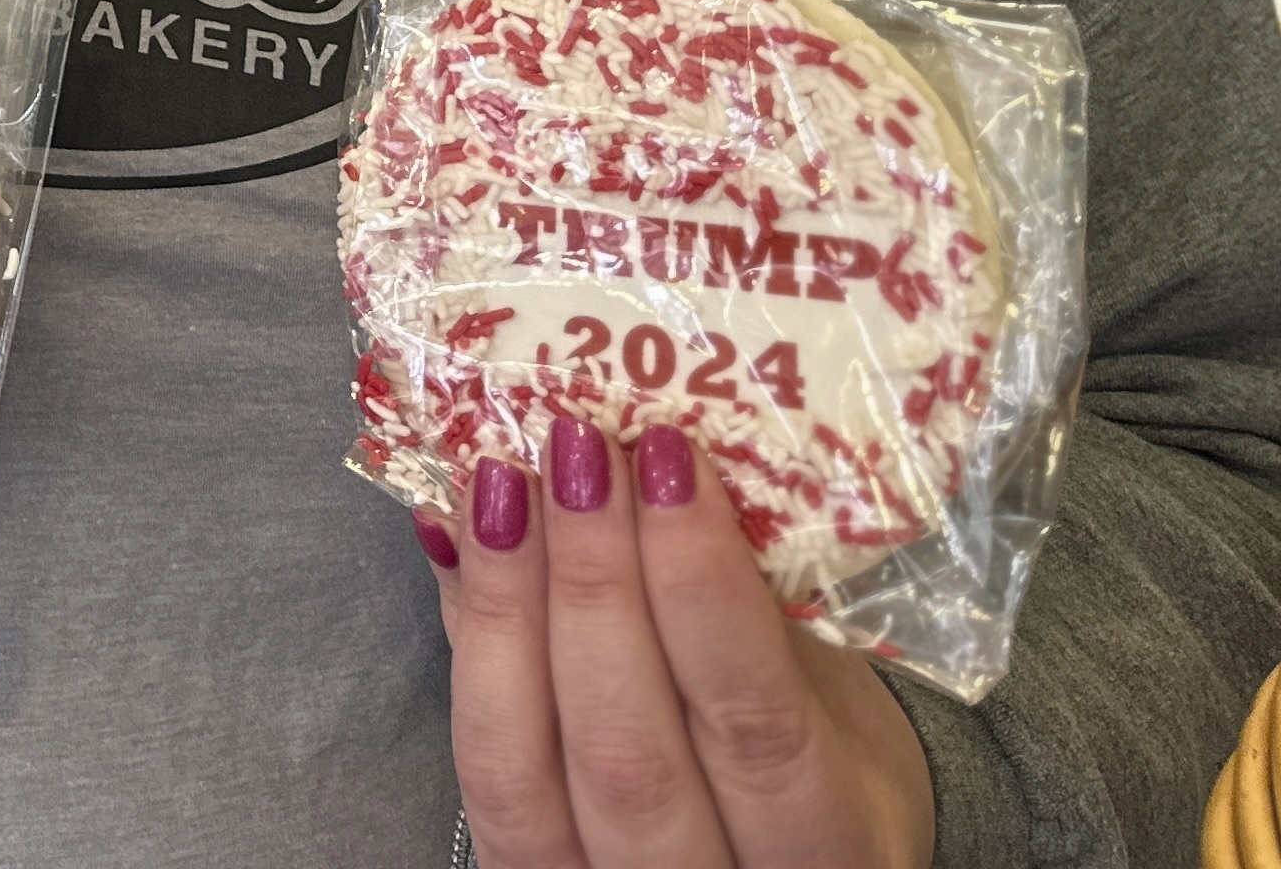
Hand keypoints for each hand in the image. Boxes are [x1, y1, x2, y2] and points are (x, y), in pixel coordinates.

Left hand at [430, 416, 934, 868]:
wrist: (793, 843)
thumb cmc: (818, 740)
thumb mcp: (822, 679)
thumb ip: (748, 599)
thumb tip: (651, 459)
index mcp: (824, 846)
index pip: (755, 725)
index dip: (705, 592)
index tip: (670, 459)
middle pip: (629, 753)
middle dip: (592, 585)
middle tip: (576, 450)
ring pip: (526, 771)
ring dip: (508, 607)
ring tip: (502, 482)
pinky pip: (484, 774)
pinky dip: (469, 648)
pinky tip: (456, 543)